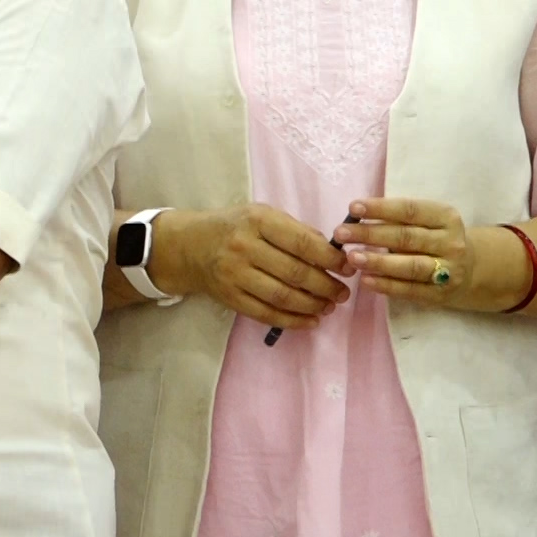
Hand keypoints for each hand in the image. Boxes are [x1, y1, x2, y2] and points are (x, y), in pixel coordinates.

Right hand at [171, 204, 350, 329]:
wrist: (188, 246)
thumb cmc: (233, 227)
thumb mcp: (261, 215)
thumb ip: (295, 231)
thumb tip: (332, 254)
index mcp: (257, 221)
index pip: (302, 243)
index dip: (330, 259)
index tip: (347, 268)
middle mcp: (244, 247)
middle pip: (295, 273)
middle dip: (326, 286)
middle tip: (342, 293)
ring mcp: (234, 274)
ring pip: (283, 296)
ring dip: (313, 305)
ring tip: (330, 306)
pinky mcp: (230, 297)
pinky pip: (266, 314)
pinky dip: (293, 321)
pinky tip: (310, 320)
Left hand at [337, 198, 475, 307]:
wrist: (472, 270)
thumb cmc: (434, 239)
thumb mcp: (427, 222)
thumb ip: (398, 220)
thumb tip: (355, 219)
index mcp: (445, 217)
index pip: (410, 210)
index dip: (381, 208)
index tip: (353, 207)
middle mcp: (450, 243)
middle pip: (407, 237)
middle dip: (370, 234)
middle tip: (341, 233)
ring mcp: (449, 270)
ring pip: (410, 266)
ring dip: (378, 262)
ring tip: (351, 258)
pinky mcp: (441, 294)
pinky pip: (411, 290)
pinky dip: (386, 285)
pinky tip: (365, 280)